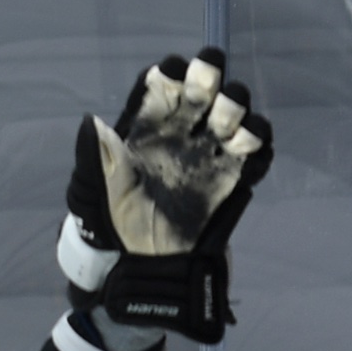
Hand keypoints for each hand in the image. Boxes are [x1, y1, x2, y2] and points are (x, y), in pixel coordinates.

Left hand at [60, 49, 273, 343]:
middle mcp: (178, 137)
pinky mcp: (230, 185)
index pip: (161, 88)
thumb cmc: (109, 231)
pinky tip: (253, 149)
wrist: (143, 278)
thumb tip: (91, 121)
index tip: (175, 72)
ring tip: (233, 121)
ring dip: (238, 110)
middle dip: (210, 78)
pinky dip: (259, 147)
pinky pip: (253, 158)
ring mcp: (207, 159)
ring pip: (232, 119)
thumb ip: (95, 157)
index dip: (171, 73)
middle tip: (211, 79)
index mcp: (144, 131)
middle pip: (202, 93)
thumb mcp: (92, 194)